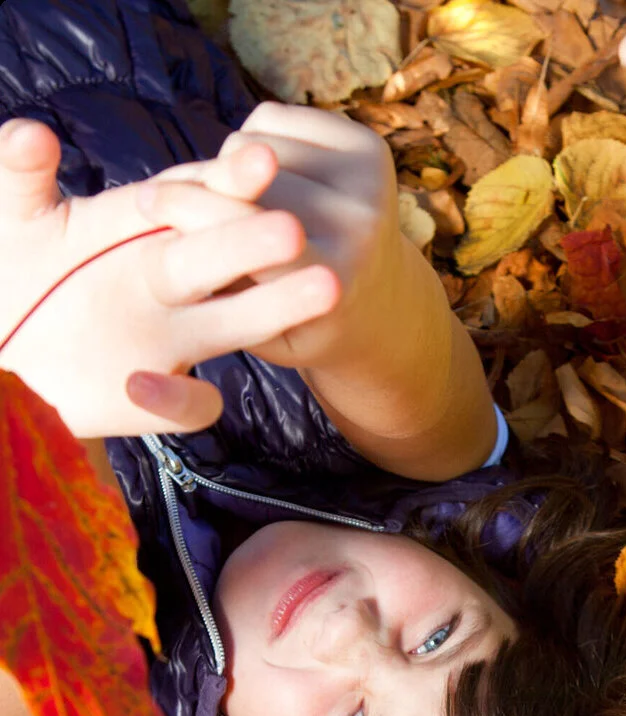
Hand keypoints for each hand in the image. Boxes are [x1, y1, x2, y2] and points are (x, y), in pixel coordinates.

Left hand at [0, 118, 337, 436]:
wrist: (7, 354)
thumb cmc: (14, 270)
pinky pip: (193, 405)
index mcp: (142, 225)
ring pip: (236, 325)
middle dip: (256, 244)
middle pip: (223, 257)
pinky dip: (178, 398)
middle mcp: (170, 281)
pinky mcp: (161, 397)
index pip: (198, 197)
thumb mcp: (13, 217)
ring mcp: (172, 340)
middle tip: (292, 233)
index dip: (229, 180)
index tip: (260, 162)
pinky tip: (138, 383)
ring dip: (276, 309)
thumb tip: (34, 132)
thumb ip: (17, 173)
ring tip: (325, 291)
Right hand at [141, 104, 498, 478]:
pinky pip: (275, 118)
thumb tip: (155, 202)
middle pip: (247, 176)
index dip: (188, 210)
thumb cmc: (301, 323)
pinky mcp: (371, 146)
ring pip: (256, 141)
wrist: (381, 305)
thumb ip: (213, 276)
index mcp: (330, 283)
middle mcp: (361, 227)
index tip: (148, 202)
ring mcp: (371, 182)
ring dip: (232, 166)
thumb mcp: (255, 327)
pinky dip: (256, 141)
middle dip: (205, 184)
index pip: (243, 231)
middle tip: (179, 201)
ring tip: (240, 202)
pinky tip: (269, 180)